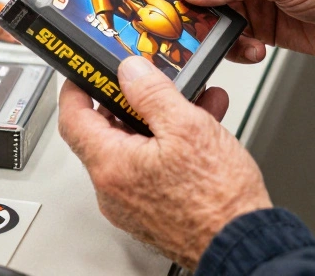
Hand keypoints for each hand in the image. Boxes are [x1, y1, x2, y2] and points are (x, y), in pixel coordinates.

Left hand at [59, 57, 271, 268]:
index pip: (73, 119)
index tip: (86, 72)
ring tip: (193, 102)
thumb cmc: (217, 199)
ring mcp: (133, 202)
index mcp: (111, 166)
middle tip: (150, 82)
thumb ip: (152, 92)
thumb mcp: (187, 127)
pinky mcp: (153, 210)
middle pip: (107, 132)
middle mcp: (114, 189)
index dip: (78, 89)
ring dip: (160, 120)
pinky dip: (171, 144)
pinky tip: (201, 130)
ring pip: (135, 148)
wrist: (241, 243)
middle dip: (132, 101)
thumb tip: (131, 72)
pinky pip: (152, 167)